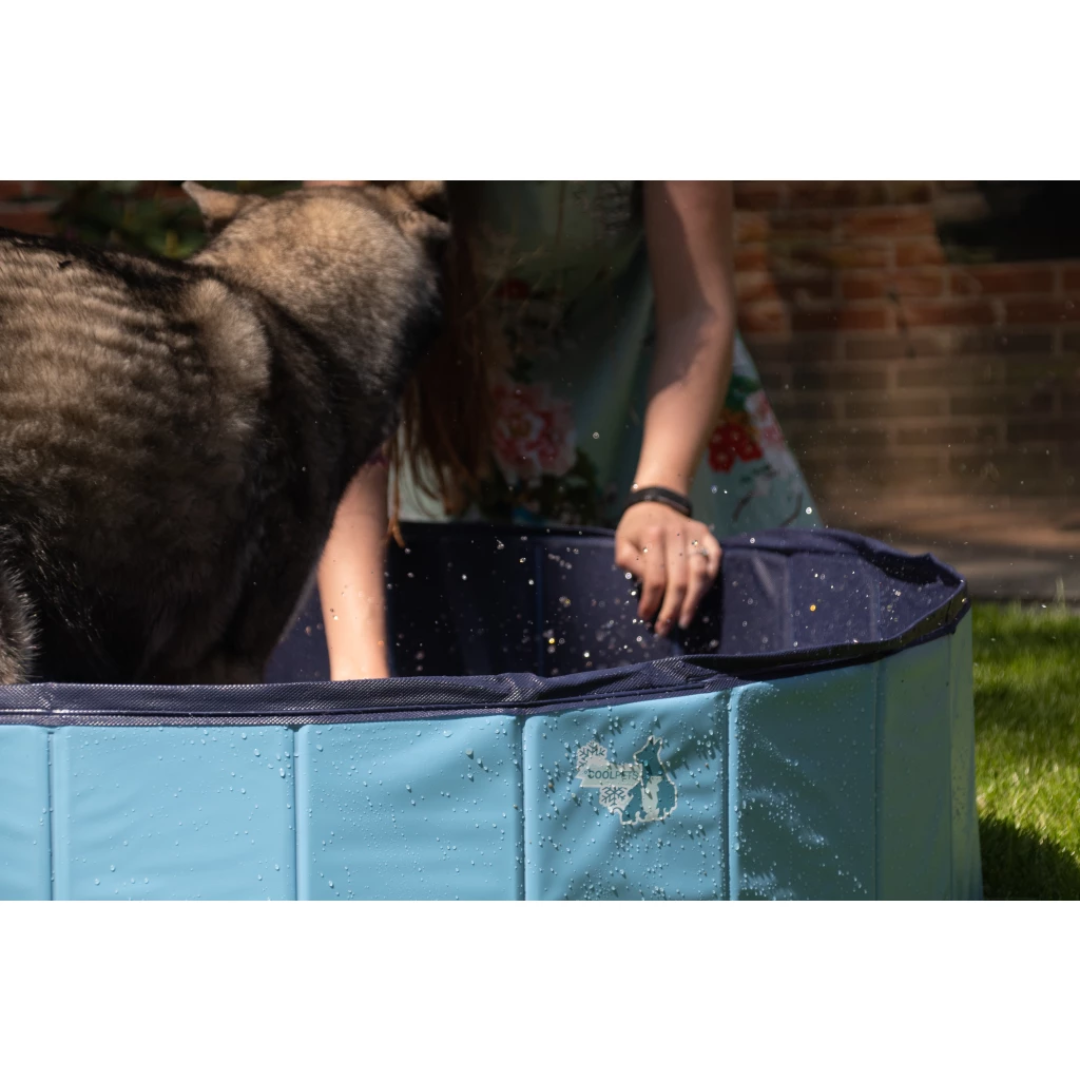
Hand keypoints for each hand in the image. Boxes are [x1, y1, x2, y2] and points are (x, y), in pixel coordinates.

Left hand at [615, 502, 721, 635]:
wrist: (655, 504)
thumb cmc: (635, 530)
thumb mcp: (622, 545)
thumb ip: (631, 565)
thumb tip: (649, 591)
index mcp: (652, 535)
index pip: (655, 577)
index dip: (651, 601)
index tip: (646, 618)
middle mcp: (677, 533)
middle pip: (680, 580)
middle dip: (673, 609)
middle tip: (665, 629)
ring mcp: (696, 534)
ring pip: (701, 574)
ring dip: (693, 602)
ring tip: (684, 621)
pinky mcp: (708, 535)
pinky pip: (714, 562)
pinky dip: (708, 583)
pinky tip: (698, 599)